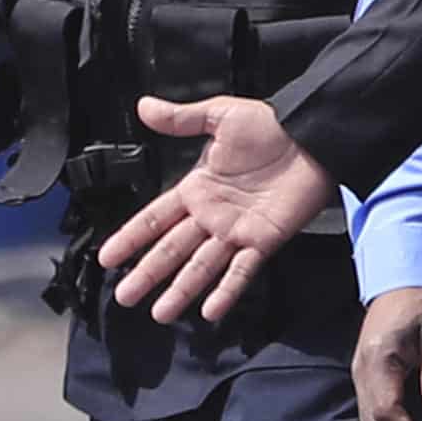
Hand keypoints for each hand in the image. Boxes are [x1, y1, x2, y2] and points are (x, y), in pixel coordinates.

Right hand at [96, 95, 335, 322]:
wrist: (313, 136)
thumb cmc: (271, 125)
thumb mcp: (221, 116)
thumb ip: (181, 119)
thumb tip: (144, 106)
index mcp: (198, 188)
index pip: (155, 218)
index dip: (132, 237)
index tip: (108, 257)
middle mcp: (213, 215)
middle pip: (173, 249)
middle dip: (148, 273)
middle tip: (124, 297)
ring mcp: (237, 231)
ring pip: (202, 266)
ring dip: (181, 290)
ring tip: (159, 313)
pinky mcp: (263, 240)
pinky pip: (242, 270)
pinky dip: (227, 290)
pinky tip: (210, 310)